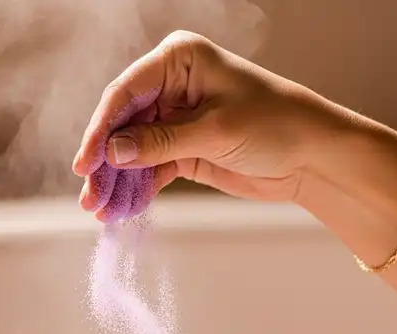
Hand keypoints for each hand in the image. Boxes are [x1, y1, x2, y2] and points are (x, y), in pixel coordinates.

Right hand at [72, 31, 343, 220]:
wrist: (311, 155)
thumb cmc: (274, 124)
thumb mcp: (214, 131)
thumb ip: (161, 142)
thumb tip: (113, 153)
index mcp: (178, 60)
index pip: (125, 93)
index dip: (100, 130)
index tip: (85, 164)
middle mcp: (172, 86)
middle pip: (123, 126)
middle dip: (105, 163)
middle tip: (90, 197)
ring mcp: (176, 120)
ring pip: (133, 152)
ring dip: (117, 182)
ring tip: (101, 211)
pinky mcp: (184, 151)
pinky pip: (151, 170)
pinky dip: (138, 189)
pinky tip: (123, 210)